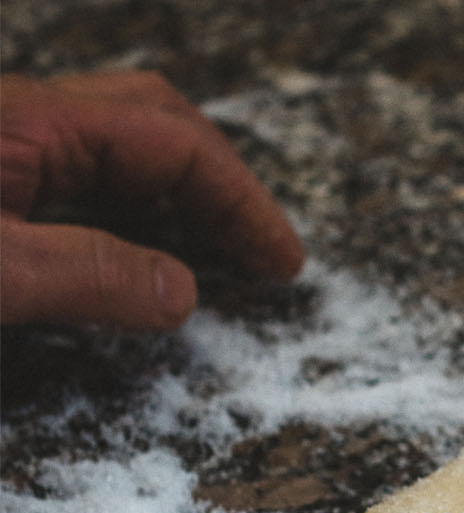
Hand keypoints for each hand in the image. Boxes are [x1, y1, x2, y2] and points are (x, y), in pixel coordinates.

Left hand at [0, 69, 303, 327]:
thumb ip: (88, 277)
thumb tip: (183, 294)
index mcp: (35, 123)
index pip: (174, 144)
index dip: (241, 204)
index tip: (283, 263)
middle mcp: (24, 116)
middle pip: (156, 122)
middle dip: (223, 184)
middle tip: (262, 250)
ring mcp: (3, 139)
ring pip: (116, 141)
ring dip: (179, 187)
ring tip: (216, 244)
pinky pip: (76, 167)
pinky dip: (130, 200)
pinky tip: (134, 239)